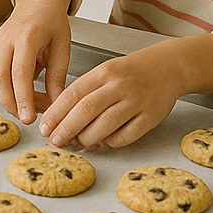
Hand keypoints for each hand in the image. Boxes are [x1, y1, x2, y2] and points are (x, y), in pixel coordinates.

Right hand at [0, 0, 71, 125]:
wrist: (38, 0)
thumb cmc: (52, 21)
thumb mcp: (63, 47)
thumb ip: (58, 77)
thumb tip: (56, 105)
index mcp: (28, 36)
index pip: (20, 72)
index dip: (23, 98)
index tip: (29, 118)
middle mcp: (7, 38)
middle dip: (9, 102)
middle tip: (25, 117)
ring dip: (3, 98)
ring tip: (23, 108)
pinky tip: (14, 95)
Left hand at [39, 50, 182, 148]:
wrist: (167, 67)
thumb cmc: (129, 72)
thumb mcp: (104, 72)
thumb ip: (85, 92)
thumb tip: (62, 118)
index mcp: (103, 72)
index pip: (73, 94)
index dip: (56, 113)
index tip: (45, 127)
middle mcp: (118, 85)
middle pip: (86, 110)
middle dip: (67, 128)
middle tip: (55, 140)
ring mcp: (136, 101)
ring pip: (105, 125)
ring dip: (87, 138)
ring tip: (76, 144)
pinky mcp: (151, 117)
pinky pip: (127, 135)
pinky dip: (112, 142)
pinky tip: (104, 142)